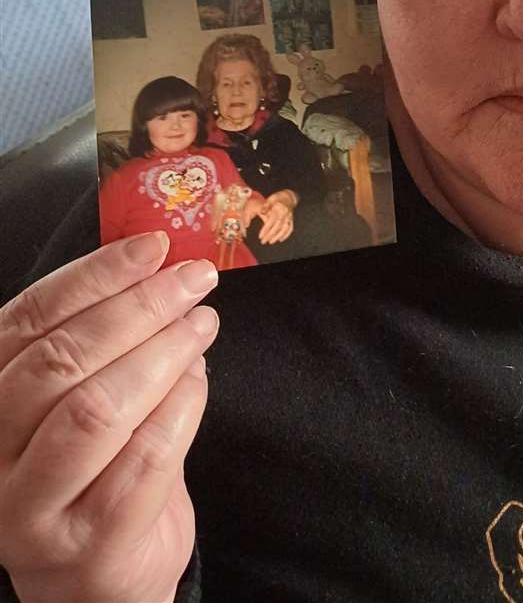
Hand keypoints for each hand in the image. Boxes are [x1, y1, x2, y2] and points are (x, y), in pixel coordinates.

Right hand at [0, 233, 218, 602]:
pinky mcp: (86, 547)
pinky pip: (144, 458)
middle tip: (195, 280)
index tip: (155, 245)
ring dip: (164, 353)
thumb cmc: (98, 468)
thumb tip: (164, 264)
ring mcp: (30, 510)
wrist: (103, 576)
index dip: (95, 275)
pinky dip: (182, 405)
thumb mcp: (83, 394)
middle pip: (61, 361)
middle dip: (140, 308)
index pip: (27, 320)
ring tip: (203, 324)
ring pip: (97, 408)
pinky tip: (199, 378)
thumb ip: (105, 337)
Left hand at [253, 190, 295, 244]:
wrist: (289, 196)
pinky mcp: (292, 220)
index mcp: (279, 209)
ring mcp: (289, 217)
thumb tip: (262, 211)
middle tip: (263, 241)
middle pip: (277, 227)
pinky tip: (281, 239)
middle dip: (270, 235)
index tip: (260, 236)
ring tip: (271, 242)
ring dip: (278, 237)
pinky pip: (290, 228)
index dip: (266, 229)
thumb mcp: (271, 198)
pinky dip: (286, 235)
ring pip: (284, 229)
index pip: (271, 221)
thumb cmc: (278, 197)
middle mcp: (285, 214)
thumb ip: (266, 205)